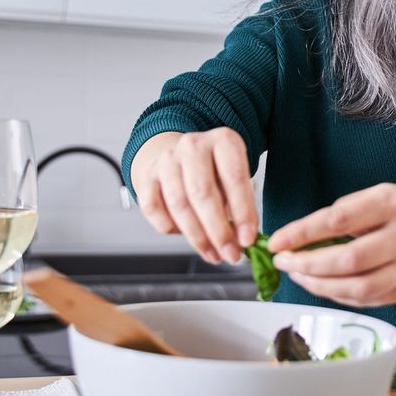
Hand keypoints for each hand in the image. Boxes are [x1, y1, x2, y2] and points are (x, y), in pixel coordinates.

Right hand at [130, 127, 258, 263]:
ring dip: (197, 237)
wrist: (183, 157)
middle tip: (230, 254)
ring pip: (178, 204)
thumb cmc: (216, 173)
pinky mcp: (147, 176)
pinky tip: (185, 236)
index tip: (247, 240)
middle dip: (218, 230)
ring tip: (213, 254)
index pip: (234, 177)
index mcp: (223, 140)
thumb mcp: (236, 180)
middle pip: (202, 192)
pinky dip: (169, 228)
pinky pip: (153, 208)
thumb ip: (241, 207)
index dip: (242, 212)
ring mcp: (167, 159)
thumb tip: (244, 240)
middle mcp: (193, 145)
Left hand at [268, 183, 395, 306]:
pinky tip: (322, 285)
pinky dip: (338, 294)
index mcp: (390, 203)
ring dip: (320, 285)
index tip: (277, 242)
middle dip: (308, 265)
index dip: (303, 233)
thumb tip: (291, 240)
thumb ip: (337, 215)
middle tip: (283, 263)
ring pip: (359, 287)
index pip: (339, 220)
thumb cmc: (394, 208)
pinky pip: (367, 299)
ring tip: (298, 275)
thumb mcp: (370, 196)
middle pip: (349, 259)